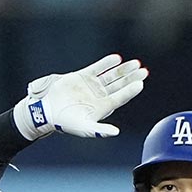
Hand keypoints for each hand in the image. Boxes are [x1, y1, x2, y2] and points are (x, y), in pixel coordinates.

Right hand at [13, 54, 148, 139]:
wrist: (48, 111)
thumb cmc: (66, 123)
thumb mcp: (84, 128)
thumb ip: (100, 130)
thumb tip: (116, 133)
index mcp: (103, 107)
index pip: (120, 97)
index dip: (130, 90)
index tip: (140, 83)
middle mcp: (100, 96)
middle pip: (120, 85)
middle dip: (131, 78)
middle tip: (143, 70)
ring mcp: (92, 85)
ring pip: (111, 76)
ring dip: (123, 70)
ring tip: (135, 63)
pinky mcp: (82, 77)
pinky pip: (97, 68)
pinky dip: (106, 63)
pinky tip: (117, 59)